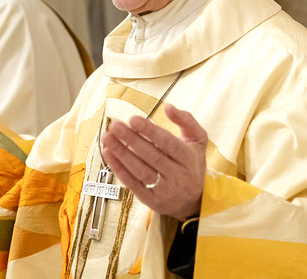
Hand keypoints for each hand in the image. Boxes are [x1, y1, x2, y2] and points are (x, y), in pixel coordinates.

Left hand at [101, 104, 207, 220]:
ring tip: (108, 138)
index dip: (149, 131)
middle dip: (131, 139)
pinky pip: (133, 184)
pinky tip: (109, 155)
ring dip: (121, 154)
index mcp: (188, 158)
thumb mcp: (198, 140)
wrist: (194, 201)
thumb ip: (186, 120)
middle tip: (115, 126)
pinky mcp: (152, 200)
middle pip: (152, 156)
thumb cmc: (192, 165)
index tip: (133, 119)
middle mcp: (177, 175)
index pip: (168, 143)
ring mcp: (164, 189)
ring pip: (140, 170)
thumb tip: (168, 106)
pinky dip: (119, 170)